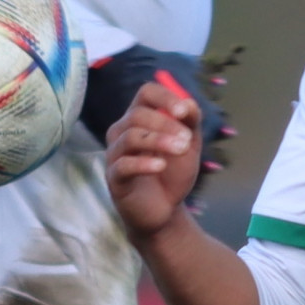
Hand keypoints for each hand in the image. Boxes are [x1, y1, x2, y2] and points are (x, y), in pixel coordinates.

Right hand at [101, 74, 204, 241]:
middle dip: (166, 124)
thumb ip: (191, 122)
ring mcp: (116, 154)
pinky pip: (123, 165)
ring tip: (180, 150)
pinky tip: (161, 166)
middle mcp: (123, 131)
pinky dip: (143, 163)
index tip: (183, 111)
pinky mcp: (114, 178)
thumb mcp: (189, 145)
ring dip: (159, 141)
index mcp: (141, 118)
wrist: (165, 211)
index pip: (146, 93)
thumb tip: (188, 102)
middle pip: (138, 114)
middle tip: (187, 140)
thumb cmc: (173, 173)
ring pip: (130, 136)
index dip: (164, 97)